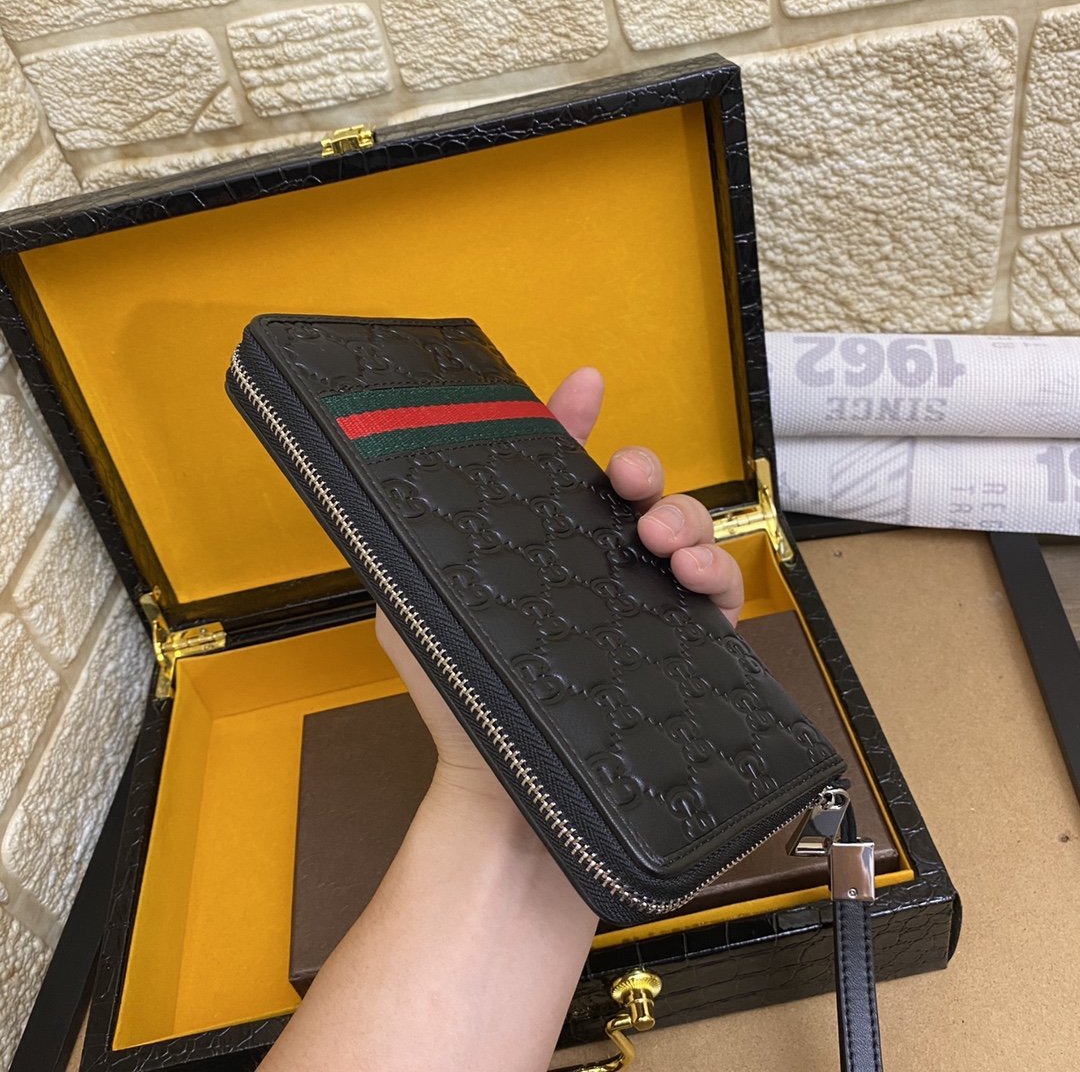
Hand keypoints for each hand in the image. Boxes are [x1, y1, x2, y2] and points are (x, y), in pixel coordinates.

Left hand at [375, 367, 744, 804]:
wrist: (508, 803)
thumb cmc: (458, 712)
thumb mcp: (411, 617)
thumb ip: (410, 554)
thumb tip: (395, 488)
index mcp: (539, 555)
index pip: (559, 477)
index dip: (572, 424)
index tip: (583, 387)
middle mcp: (594, 575)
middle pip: (635, 499)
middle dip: (640, 471)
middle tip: (626, 480)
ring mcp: (640, 612)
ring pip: (684, 536)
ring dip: (682, 516)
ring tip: (659, 537)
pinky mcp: (680, 653)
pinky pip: (718, 599)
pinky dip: (717, 575)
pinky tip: (693, 576)